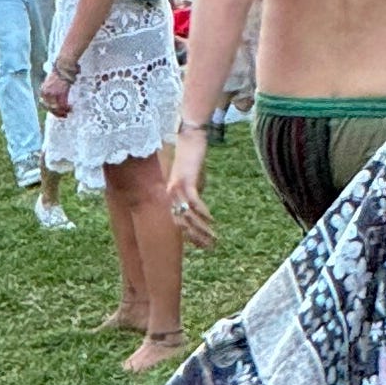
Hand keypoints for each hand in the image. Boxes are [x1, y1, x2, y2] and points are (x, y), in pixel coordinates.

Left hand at [38, 68, 73, 116]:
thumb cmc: (58, 74)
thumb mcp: (50, 83)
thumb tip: (53, 99)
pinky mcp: (61, 94)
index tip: (57, 113)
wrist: (62, 67)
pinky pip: (63, 105)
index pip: (44, 105)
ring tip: (69, 111)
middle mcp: (46, 94)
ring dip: (63, 112)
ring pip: (57, 108)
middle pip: (51, 108)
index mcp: (43, 91)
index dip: (51, 110)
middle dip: (58, 113)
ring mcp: (53, 94)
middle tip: (65, 115)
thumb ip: (49, 91)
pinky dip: (67, 108)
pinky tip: (71, 108)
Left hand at [167, 130, 214, 247]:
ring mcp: (176, 188)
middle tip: (212, 246)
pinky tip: (213, 219)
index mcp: (171, 197)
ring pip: (187, 215)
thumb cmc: (193, 159)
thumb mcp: (194, 181)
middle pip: (181, 224)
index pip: (179, 224)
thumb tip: (201, 211)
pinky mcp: (185, 180)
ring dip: (202, 228)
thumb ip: (195, 195)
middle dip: (197, 237)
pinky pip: (193, 201)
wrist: (190, 138)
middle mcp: (170, 195)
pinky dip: (203, 212)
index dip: (191, 237)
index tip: (205, 246)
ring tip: (215, 236)